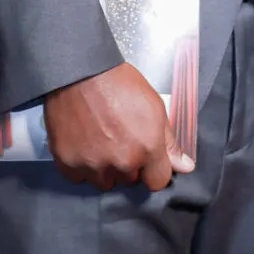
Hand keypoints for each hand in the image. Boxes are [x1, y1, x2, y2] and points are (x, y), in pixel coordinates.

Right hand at [43, 62, 194, 191]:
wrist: (81, 71)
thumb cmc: (120, 84)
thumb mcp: (154, 105)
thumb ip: (169, 141)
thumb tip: (186, 167)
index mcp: (147, 148)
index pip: (158, 181)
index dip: (153, 168)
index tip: (146, 156)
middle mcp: (122, 163)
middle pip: (130, 180)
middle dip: (128, 165)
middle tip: (119, 139)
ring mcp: (93, 167)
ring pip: (104, 182)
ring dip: (105, 168)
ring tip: (99, 140)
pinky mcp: (68, 165)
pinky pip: (79, 177)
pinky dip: (81, 165)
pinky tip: (82, 142)